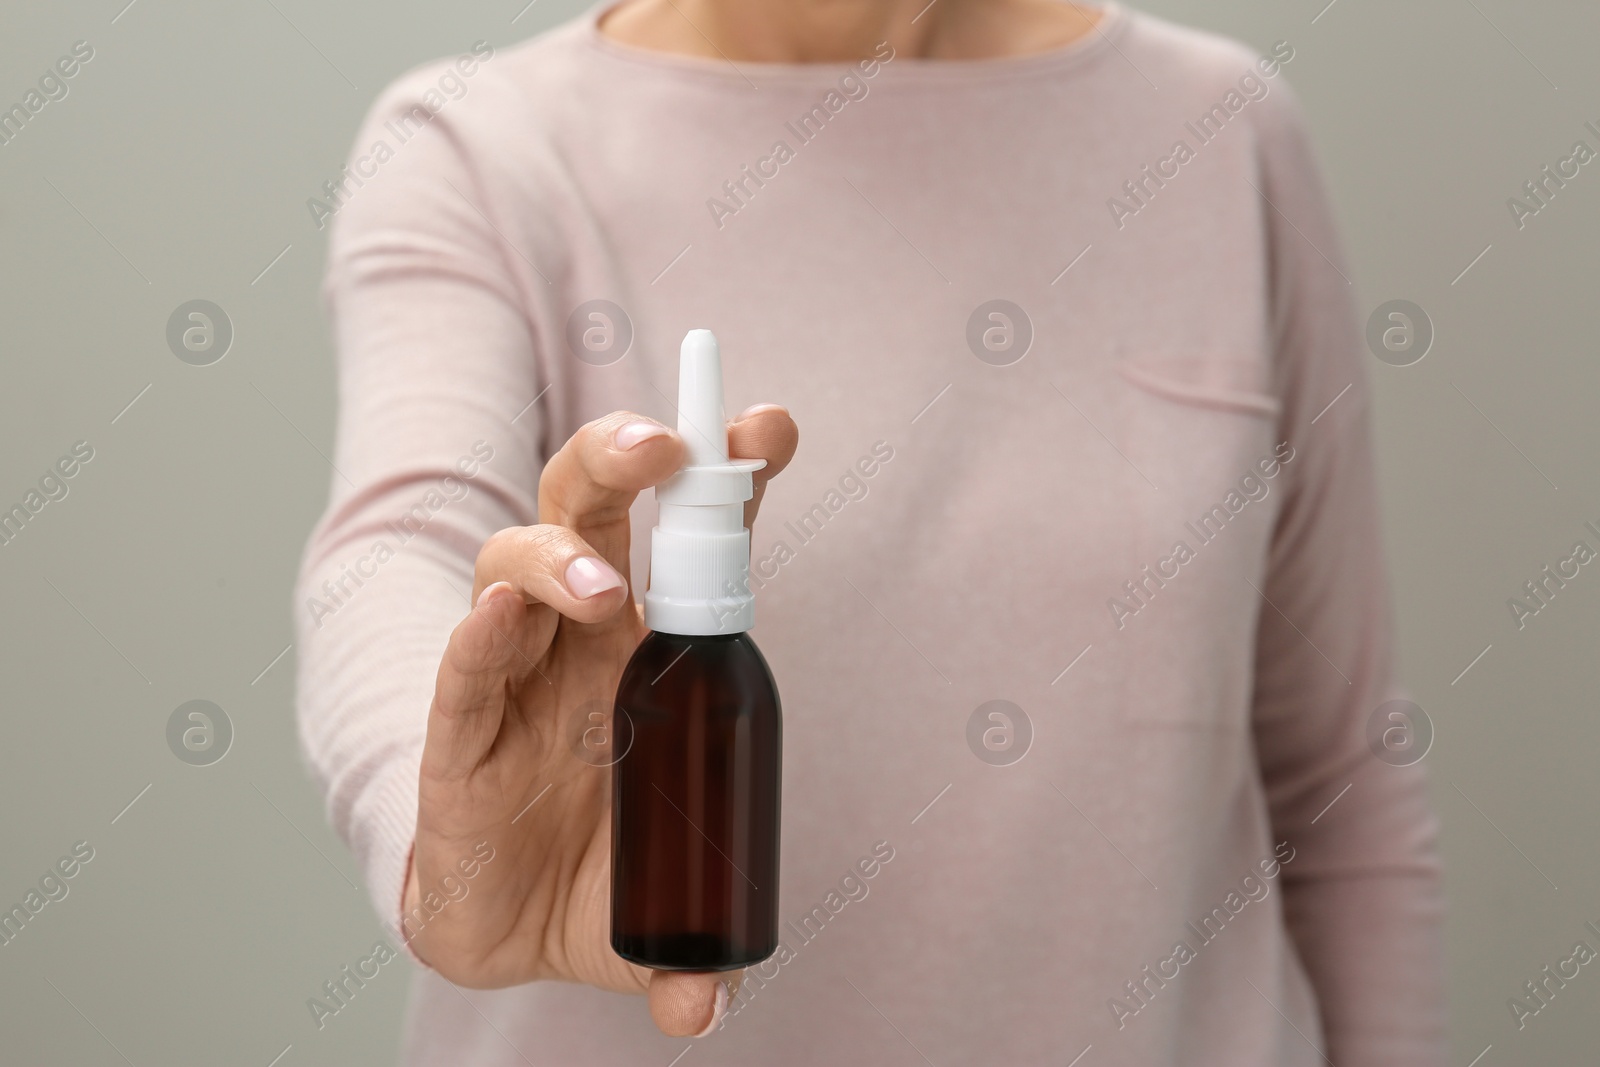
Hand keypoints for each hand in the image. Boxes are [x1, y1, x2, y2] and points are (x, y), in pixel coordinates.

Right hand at [403, 405, 797, 1036]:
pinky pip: (466, 660)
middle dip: (629, 458)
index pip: (696, 542)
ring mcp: (518, 672)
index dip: (732, 478)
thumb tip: (710, 1008)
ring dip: (558, 557)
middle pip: (596, 510)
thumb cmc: (590, 872)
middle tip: (672, 445)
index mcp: (656, 651)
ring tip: (604, 592)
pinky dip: (483, 632)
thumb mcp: (662, 895)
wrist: (497, 924)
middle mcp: (585, 641)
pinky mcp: (458, 725)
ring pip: (520, 562)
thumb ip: (696, 948)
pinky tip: (501, 617)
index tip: (771, 426)